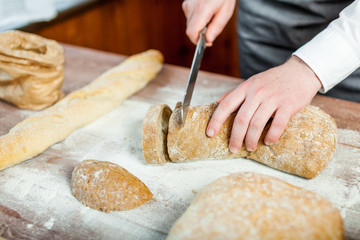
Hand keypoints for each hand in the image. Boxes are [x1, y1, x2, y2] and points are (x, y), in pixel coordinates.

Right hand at [182, 0, 235, 45]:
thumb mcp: (225, 13)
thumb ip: (216, 28)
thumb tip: (208, 41)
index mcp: (202, 10)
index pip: (191, 33)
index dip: (197, 41)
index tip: (206, 42)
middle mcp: (191, 8)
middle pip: (190, 30)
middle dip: (200, 34)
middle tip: (213, 28)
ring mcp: (187, 5)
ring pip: (190, 25)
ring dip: (199, 26)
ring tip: (211, 16)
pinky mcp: (186, 4)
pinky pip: (190, 17)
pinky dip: (197, 19)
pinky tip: (206, 12)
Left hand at [206, 56, 322, 151]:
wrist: (300, 72)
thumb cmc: (273, 80)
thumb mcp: (251, 82)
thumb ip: (235, 93)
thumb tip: (217, 103)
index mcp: (245, 87)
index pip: (226, 105)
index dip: (216, 120)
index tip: (210, 133)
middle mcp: (257, 92)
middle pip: (241, 119)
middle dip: (235, 137)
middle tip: (233, 148)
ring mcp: (273, 98)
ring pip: (257, 123)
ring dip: (251, 139)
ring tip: (250, 147)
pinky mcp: (288, 105)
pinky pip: (278, 124)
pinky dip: (272, 136)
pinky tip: (268, 141)